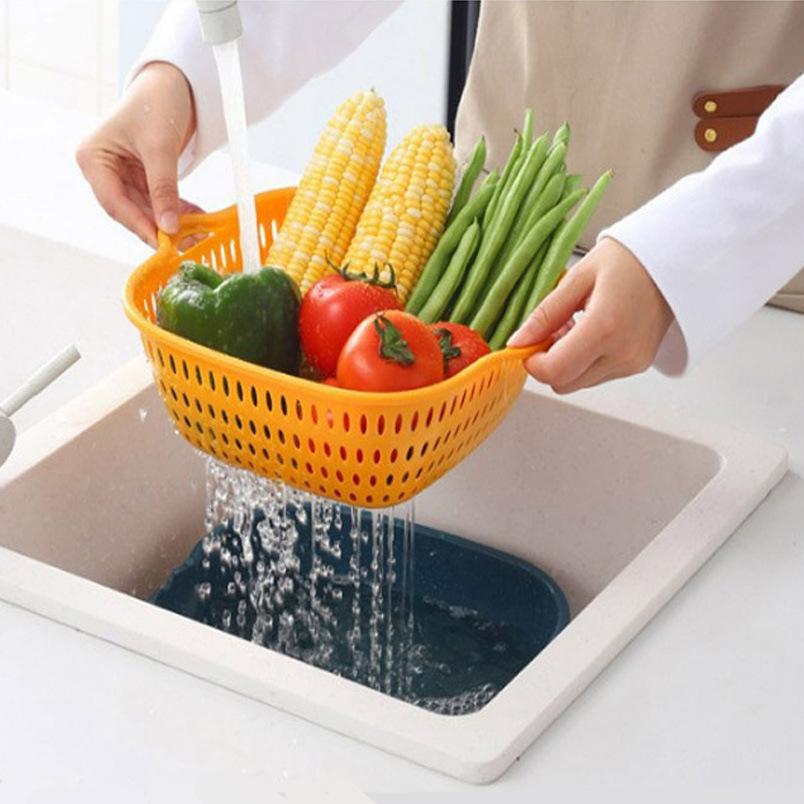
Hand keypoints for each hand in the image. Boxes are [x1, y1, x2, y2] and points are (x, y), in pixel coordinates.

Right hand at [76, 62, 199, 246]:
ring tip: (198, 234)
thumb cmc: (157, 103)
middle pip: (130, 210)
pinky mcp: (142, 178)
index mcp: (93, 159)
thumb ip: (164, 189)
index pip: (114, 202)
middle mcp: (103, 170)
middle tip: (186, 244)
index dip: (138, 225)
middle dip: (160, 227)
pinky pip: (159, 202)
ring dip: (172, 223)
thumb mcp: (160, 148)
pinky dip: (177, 211)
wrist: (173, 83)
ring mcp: (122, 175)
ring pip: (147, 210)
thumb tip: (169, 228)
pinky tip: (197, 219)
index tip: (162, 243)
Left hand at [507, 237, 673, 392]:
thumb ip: (545, 314)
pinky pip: (597, 376)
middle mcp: (622, 353)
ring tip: (574, 326)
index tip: (527, 344)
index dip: (533, 363)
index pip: (555, 370)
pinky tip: (590, 333)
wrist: (675, 261)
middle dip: (548, 363)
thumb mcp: (578, 278)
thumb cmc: (628, 260)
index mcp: (605, 327)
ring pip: (579, 382)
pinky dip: (585, 361)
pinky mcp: (638, 365)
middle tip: (552, 329)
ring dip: (566, 363)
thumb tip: (517, 342)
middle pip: (564, 383)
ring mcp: (632, 363)